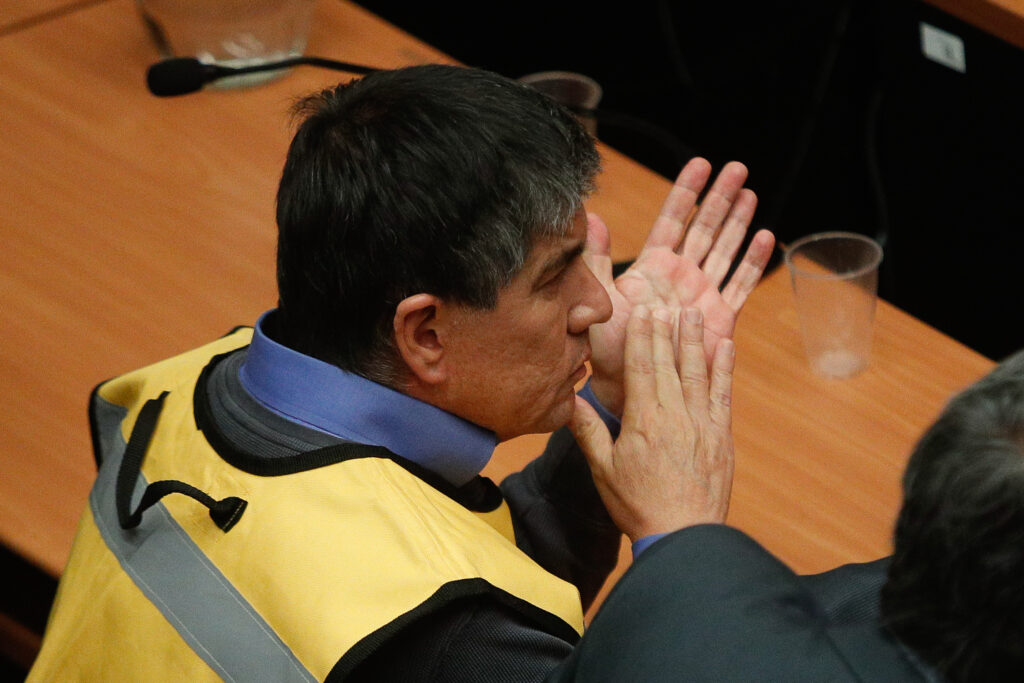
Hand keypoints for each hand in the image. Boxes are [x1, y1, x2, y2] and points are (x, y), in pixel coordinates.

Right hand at [569, 306, 734, 541]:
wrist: (684, 537)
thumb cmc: (638, 506)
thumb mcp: (604, 469)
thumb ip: (589, 431)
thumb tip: (568, 400)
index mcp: (644, 420)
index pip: (641, 367)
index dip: (641, 336)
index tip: (642, 312)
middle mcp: (676, 415)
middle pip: (668, 362)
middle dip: (664, 330)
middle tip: (663, 303)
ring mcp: (702, 424)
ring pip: (698, 372)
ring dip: (695, 340)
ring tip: (693, 314)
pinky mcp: (722, 437)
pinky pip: (724, 394)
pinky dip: (724, 368)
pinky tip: (726, 347)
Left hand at [586, 157, 774, 415]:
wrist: (624, 386)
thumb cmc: (605, 346)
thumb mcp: (596, 295)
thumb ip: (596, 258)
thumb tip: (590, 216)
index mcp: (652, 267)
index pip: (673, 220)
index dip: (686, 192)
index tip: (701, 164)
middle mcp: (680, 276)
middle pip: (705, 228)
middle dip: (720, 198)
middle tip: (737, 168)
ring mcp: (701, 295)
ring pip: (725, 250)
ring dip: (739, 222)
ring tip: (751, 192)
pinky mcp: (719, 318)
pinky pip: (740, 286)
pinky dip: (754, 263)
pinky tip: (767, 237)